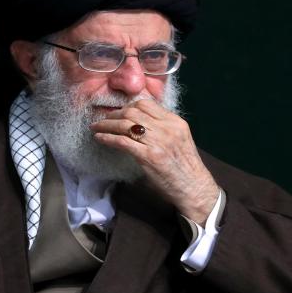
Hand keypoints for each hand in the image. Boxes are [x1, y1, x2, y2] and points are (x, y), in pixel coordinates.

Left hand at [89, 99, 218, 224]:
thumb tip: (140, 123)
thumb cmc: (186, 167)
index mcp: (175, 122)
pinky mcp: (149, 156)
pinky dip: (108, 138)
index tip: (119, 112)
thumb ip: (164, 129)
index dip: (128, 106)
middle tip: (104, 119)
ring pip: (125, 124)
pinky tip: (100, 138)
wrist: (195, 188)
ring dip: (106, 124)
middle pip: (133, 111)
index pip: (147, 104)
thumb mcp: (180, 140)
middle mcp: (167, 128)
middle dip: (114, 114)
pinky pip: (122, 141)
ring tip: (96, 127)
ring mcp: (158, 142)